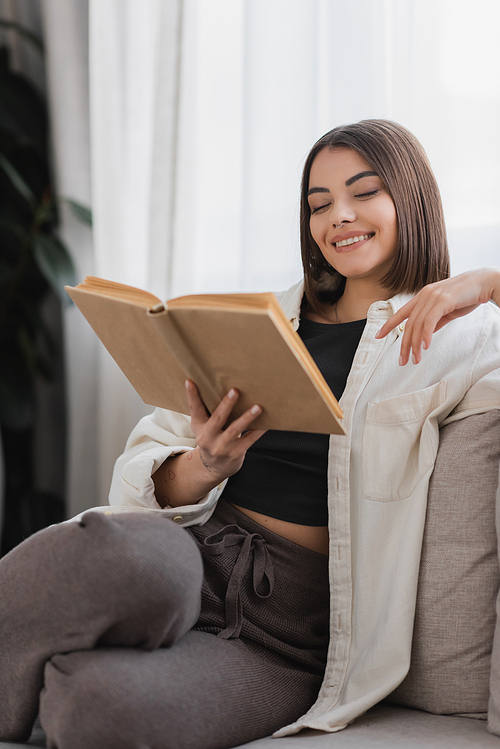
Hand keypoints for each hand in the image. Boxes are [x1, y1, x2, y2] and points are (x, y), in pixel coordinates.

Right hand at [185, 380, 266, 479]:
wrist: (215, 466)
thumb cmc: (211, 438)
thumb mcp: (202, 426)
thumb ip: (204, 409)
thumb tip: (212, 382)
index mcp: (199, 427)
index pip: (195, 409)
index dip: (192, 395)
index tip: (190, 381)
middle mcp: (208, 438)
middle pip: (217, 419)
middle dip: (226, 405)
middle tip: (235, 391)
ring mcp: (222, 447)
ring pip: (235, 430)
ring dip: (247, 418)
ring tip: (258, 407)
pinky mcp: (235, 453)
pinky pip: (249, 440)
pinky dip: (258, 431)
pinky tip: (266, 422)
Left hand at [375, 268, 499, 365]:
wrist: (485, 282)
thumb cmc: (468, 296)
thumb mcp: (447, 310)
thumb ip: (435, 320)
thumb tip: (425, 334)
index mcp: (423, 296)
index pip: (401, 312)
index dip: (389, 325)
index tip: (378, 336)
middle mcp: (425, 295)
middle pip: (409, 324)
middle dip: (404, 345)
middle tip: (402, 361)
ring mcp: (433, 297)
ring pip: (418, 325)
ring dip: (416, 345)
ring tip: (415, 359)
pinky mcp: (443, 300)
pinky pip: (429, 322)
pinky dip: (425, 335)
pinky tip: (425, 347)